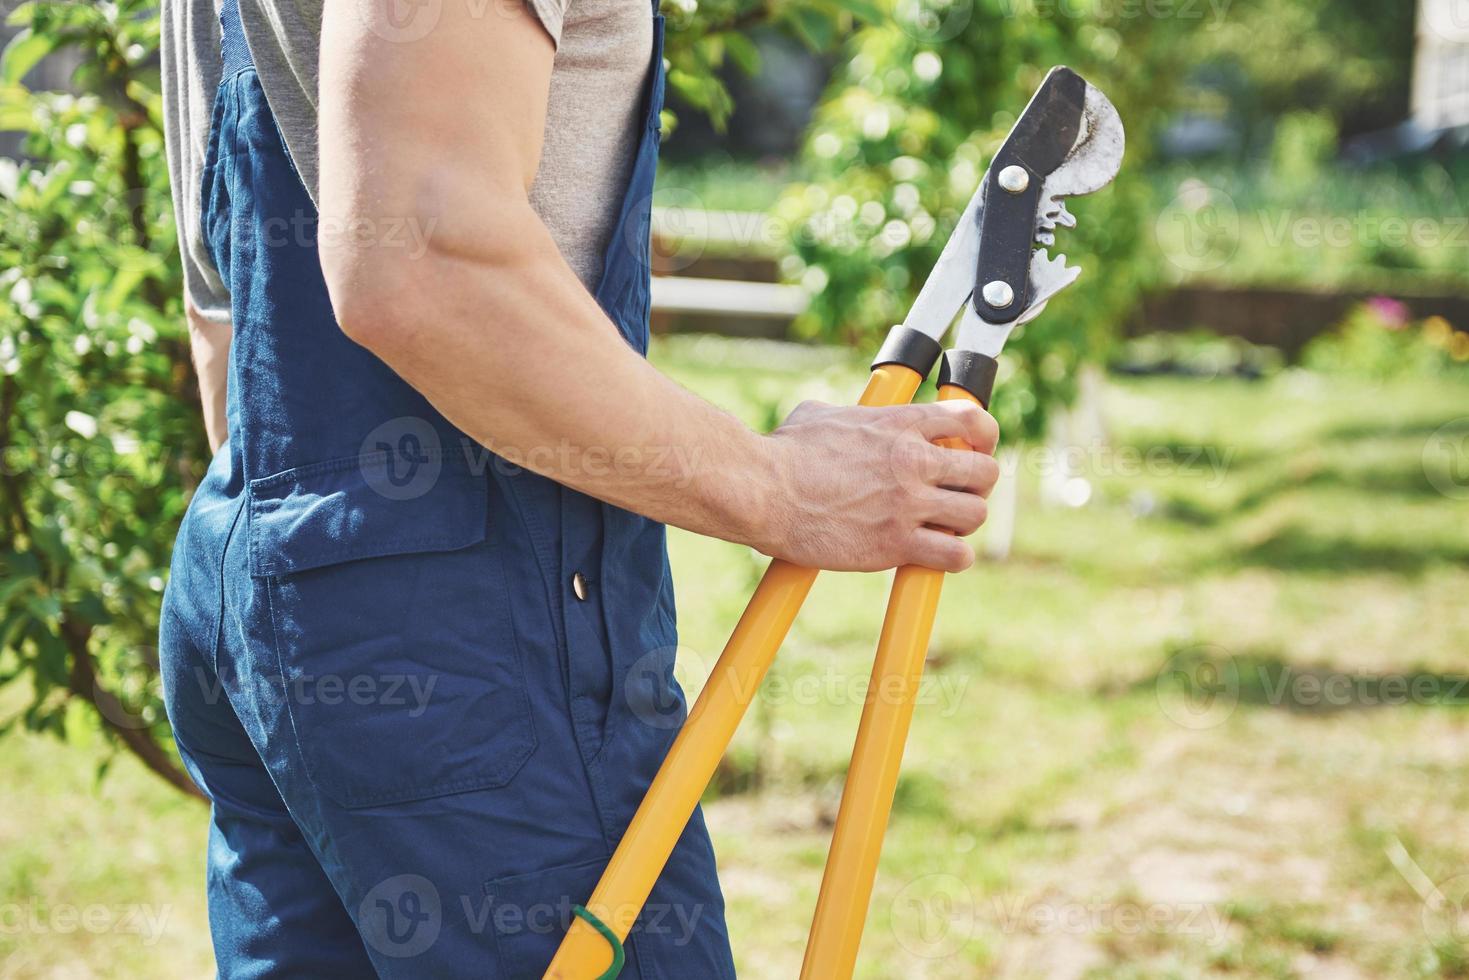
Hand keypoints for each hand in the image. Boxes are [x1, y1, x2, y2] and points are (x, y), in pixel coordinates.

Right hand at [758, 399, 1000, 571]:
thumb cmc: (783, 453)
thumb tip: (841, 419)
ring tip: (940, 527)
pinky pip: (956, 555)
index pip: (972, 420)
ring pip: (976, 514)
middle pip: (984, 471)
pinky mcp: (897, 543)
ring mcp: (909, 503)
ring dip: (963, 524)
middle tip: (953, 496)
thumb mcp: (821, 414)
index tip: (973, 451)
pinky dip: (952, 558)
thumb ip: (850, 415)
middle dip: (975, 486)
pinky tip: (933, 554)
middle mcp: (913, 460)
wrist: (764, 490)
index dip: (983, 438)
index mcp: (900, 425)